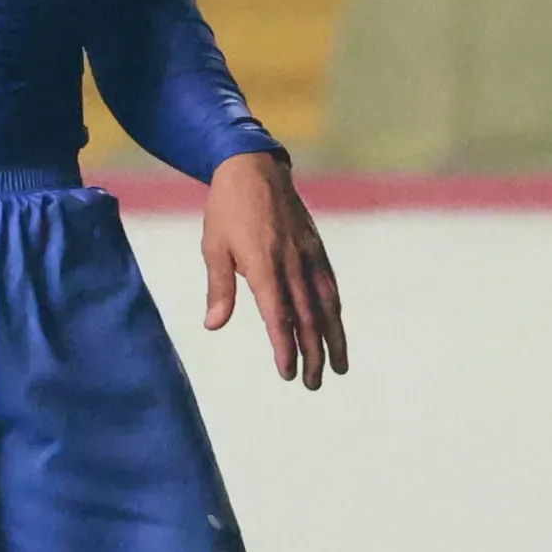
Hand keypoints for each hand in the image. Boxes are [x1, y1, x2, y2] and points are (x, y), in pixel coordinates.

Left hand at [200, 150, 347, 390]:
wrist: (254, 168)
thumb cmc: (226, 210)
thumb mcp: (213, 246)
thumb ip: (219, 288)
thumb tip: (214, 326)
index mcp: (263, 263)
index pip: (277, 313)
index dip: (284, 345)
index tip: (287, 372)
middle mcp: (291, 262)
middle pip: (306, 316)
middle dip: (311, 352)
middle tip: (312, 383)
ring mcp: (308, 254)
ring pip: (325, 303)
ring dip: (332, 337)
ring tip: (338, 367)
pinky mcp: (316, 248)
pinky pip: (329, 284)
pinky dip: (334, 310)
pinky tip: (336, 328)